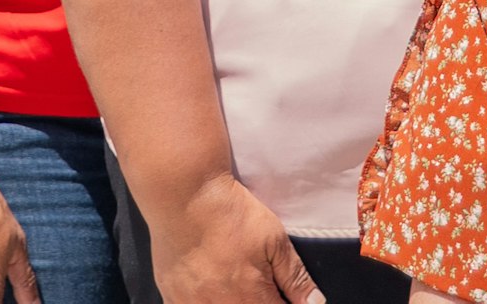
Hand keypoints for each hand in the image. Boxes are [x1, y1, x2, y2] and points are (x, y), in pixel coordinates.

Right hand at [146, 172, 320, 303]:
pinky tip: (208, 287)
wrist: (183, 195)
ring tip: (233, 283)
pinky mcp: (171, 296)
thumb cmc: (231, 214)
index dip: (284, 303)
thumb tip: (315, 303)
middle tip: (255, 284)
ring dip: (231, 301)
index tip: (280, 293)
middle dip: (258, 301)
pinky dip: (203, 302)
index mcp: (251, 298)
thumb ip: (296, 278)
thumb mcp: (274, 240)